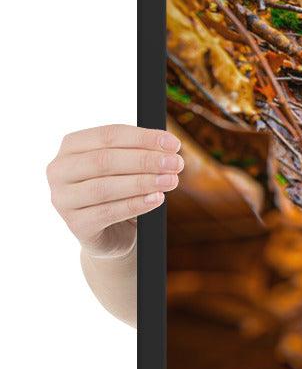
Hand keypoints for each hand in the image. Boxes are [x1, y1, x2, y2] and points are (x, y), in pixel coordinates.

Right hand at [47, 124, 184, 257]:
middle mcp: (59, 170)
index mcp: (72, 146)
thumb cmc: (121, 191)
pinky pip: (108, 213)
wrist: (113, 232)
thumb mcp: (129, 167)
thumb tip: (170, 147)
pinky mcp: (75, 224)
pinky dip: (135, 204)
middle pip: (105, 160)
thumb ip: (142, 153)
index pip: (108, 135)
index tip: (174, 144)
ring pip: (104, 187)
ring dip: (142, 182)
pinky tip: (157, 199)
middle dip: (145, 160)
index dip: (143, 138)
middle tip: (176, 164)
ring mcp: (62, 199)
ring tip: (171, 181)